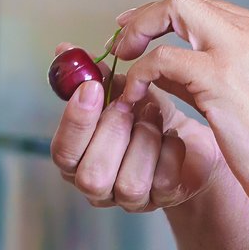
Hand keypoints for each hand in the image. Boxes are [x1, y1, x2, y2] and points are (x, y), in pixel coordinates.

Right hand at [50, 52, 226, 212]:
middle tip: (130, 102)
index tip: (92, 88)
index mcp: (76, 159)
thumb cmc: (145, 115)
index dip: (75, 122)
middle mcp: (97, 186)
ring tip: (154, 115)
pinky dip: (170, 152)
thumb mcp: (118, 91)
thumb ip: (91, 74)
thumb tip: (64, 50)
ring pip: (129, 184)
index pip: (62, 152)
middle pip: (91, 176)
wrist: (186, 137)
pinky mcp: (164, 199)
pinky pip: (163, 182)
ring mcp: (130, 199)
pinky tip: (172, 135)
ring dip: (144, 141)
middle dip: (113, 133)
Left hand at [106, 0, 248, 222]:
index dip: (164, 16)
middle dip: (146, 16)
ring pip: (174, 11)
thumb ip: (203, 71)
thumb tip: (160, 64)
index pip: (205, 6)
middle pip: (186, 0)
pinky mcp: (221, 77)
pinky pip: (161, 59)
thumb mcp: (241, 94)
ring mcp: (241, 49)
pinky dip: (140, 73)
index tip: (138, 32)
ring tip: (122, 64)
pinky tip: (135, 96)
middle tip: (122, 42)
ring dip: (137, 35)